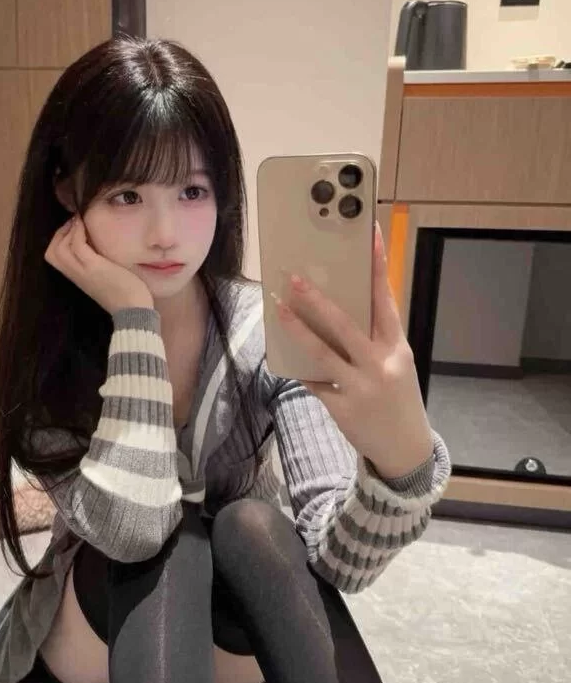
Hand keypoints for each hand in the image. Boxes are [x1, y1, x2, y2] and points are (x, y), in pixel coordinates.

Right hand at [45, 214, 153, 314]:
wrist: (133, 310)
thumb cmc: (126, 295)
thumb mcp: (107, 278)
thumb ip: (100, 266)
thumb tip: (101, 249)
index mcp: (79, 277)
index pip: (55, 258)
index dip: (60, 240)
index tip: (73, 228)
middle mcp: (76, 274)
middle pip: (51, 252)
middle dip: (60, 233)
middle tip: (74, 222)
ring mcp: (83, 271)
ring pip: (59, 248)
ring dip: (68, 230)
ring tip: (80, 221)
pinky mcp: (93, 267)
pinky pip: (77, 245)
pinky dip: (78, 232)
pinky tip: (85, 225)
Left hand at [273, 221, 433, 478]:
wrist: (405, 449)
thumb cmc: (397, 398)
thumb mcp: (396, 365)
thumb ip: (374, 339)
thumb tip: (336, 312)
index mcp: (397, 347)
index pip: (386, 299)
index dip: (378, 265)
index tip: (369, 234)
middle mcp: (380, 364)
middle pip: (345, 324)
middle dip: (317, 299)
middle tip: (293, 278)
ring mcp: (360, 387)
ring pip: (322, 352)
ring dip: (297, 328)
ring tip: (278, 308)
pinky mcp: (341, 407)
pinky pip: (314, 382)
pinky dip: (302, 370)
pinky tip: (287, 359)